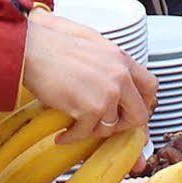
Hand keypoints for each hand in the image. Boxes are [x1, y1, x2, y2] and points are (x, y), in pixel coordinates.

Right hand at [19, 9, 158, 140]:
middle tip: (104, 126)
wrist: (31, 50)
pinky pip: (86, 134)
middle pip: (140, 114)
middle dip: (123, 125)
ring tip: (76, 125)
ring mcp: (108, 92)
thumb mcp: (91, 45)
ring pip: (111, 127)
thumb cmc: (52, 45)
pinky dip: (72, 137)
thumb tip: (114, 85)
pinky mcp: (90, 108)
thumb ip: (108, 63)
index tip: (130, 111)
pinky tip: (63, 134)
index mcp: (121, 59)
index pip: (150, 86)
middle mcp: (120, 75)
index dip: (143, 103)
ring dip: (92, 131)